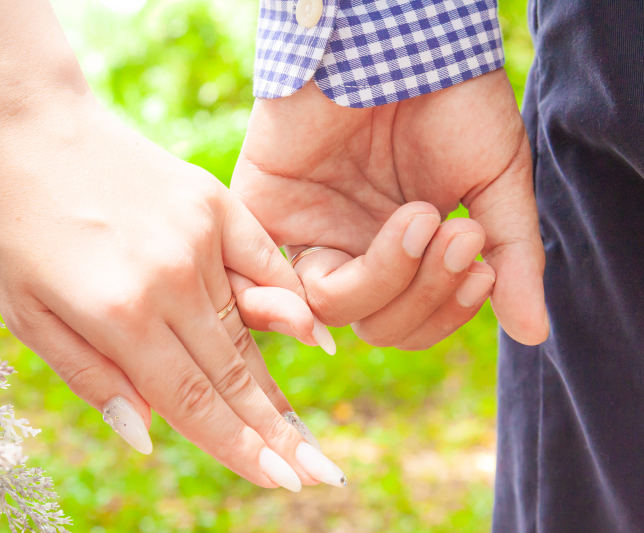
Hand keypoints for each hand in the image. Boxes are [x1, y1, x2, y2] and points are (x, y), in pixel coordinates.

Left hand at [0, 94, 346, 489]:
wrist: (28, 127)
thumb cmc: (13, 226)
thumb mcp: (27, 313)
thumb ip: (93, 377)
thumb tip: (148, 435)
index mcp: (119, 313)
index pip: (193, 401)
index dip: (239, 449)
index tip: (281, 482)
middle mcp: (171, 279)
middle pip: (232, 374)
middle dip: (275, 433)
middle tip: (319, 474)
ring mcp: (198, 237)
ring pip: (245, 328)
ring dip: (274, 385)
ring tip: (309, 435)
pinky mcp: (212, 203)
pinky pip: (264, 264)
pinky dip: (289, 304)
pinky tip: (317, 340)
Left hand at [232, 69, 547, 347]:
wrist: (401, 37)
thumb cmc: (450, 99)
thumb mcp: (494, 181)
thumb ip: (511, 255)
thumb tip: (533, 333)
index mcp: (398, 251)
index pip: (411, 321)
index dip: (447, 311)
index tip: (482, 267)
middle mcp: (350, 248)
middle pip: (374, 324)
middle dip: (427, 295)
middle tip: (460, 237)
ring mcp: (305, 230)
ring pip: (332, 305)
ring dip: (390, 275)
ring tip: (423, 216)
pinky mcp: (265, 206)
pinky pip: (263, 276)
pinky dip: (299, 291)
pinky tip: (362, 255)